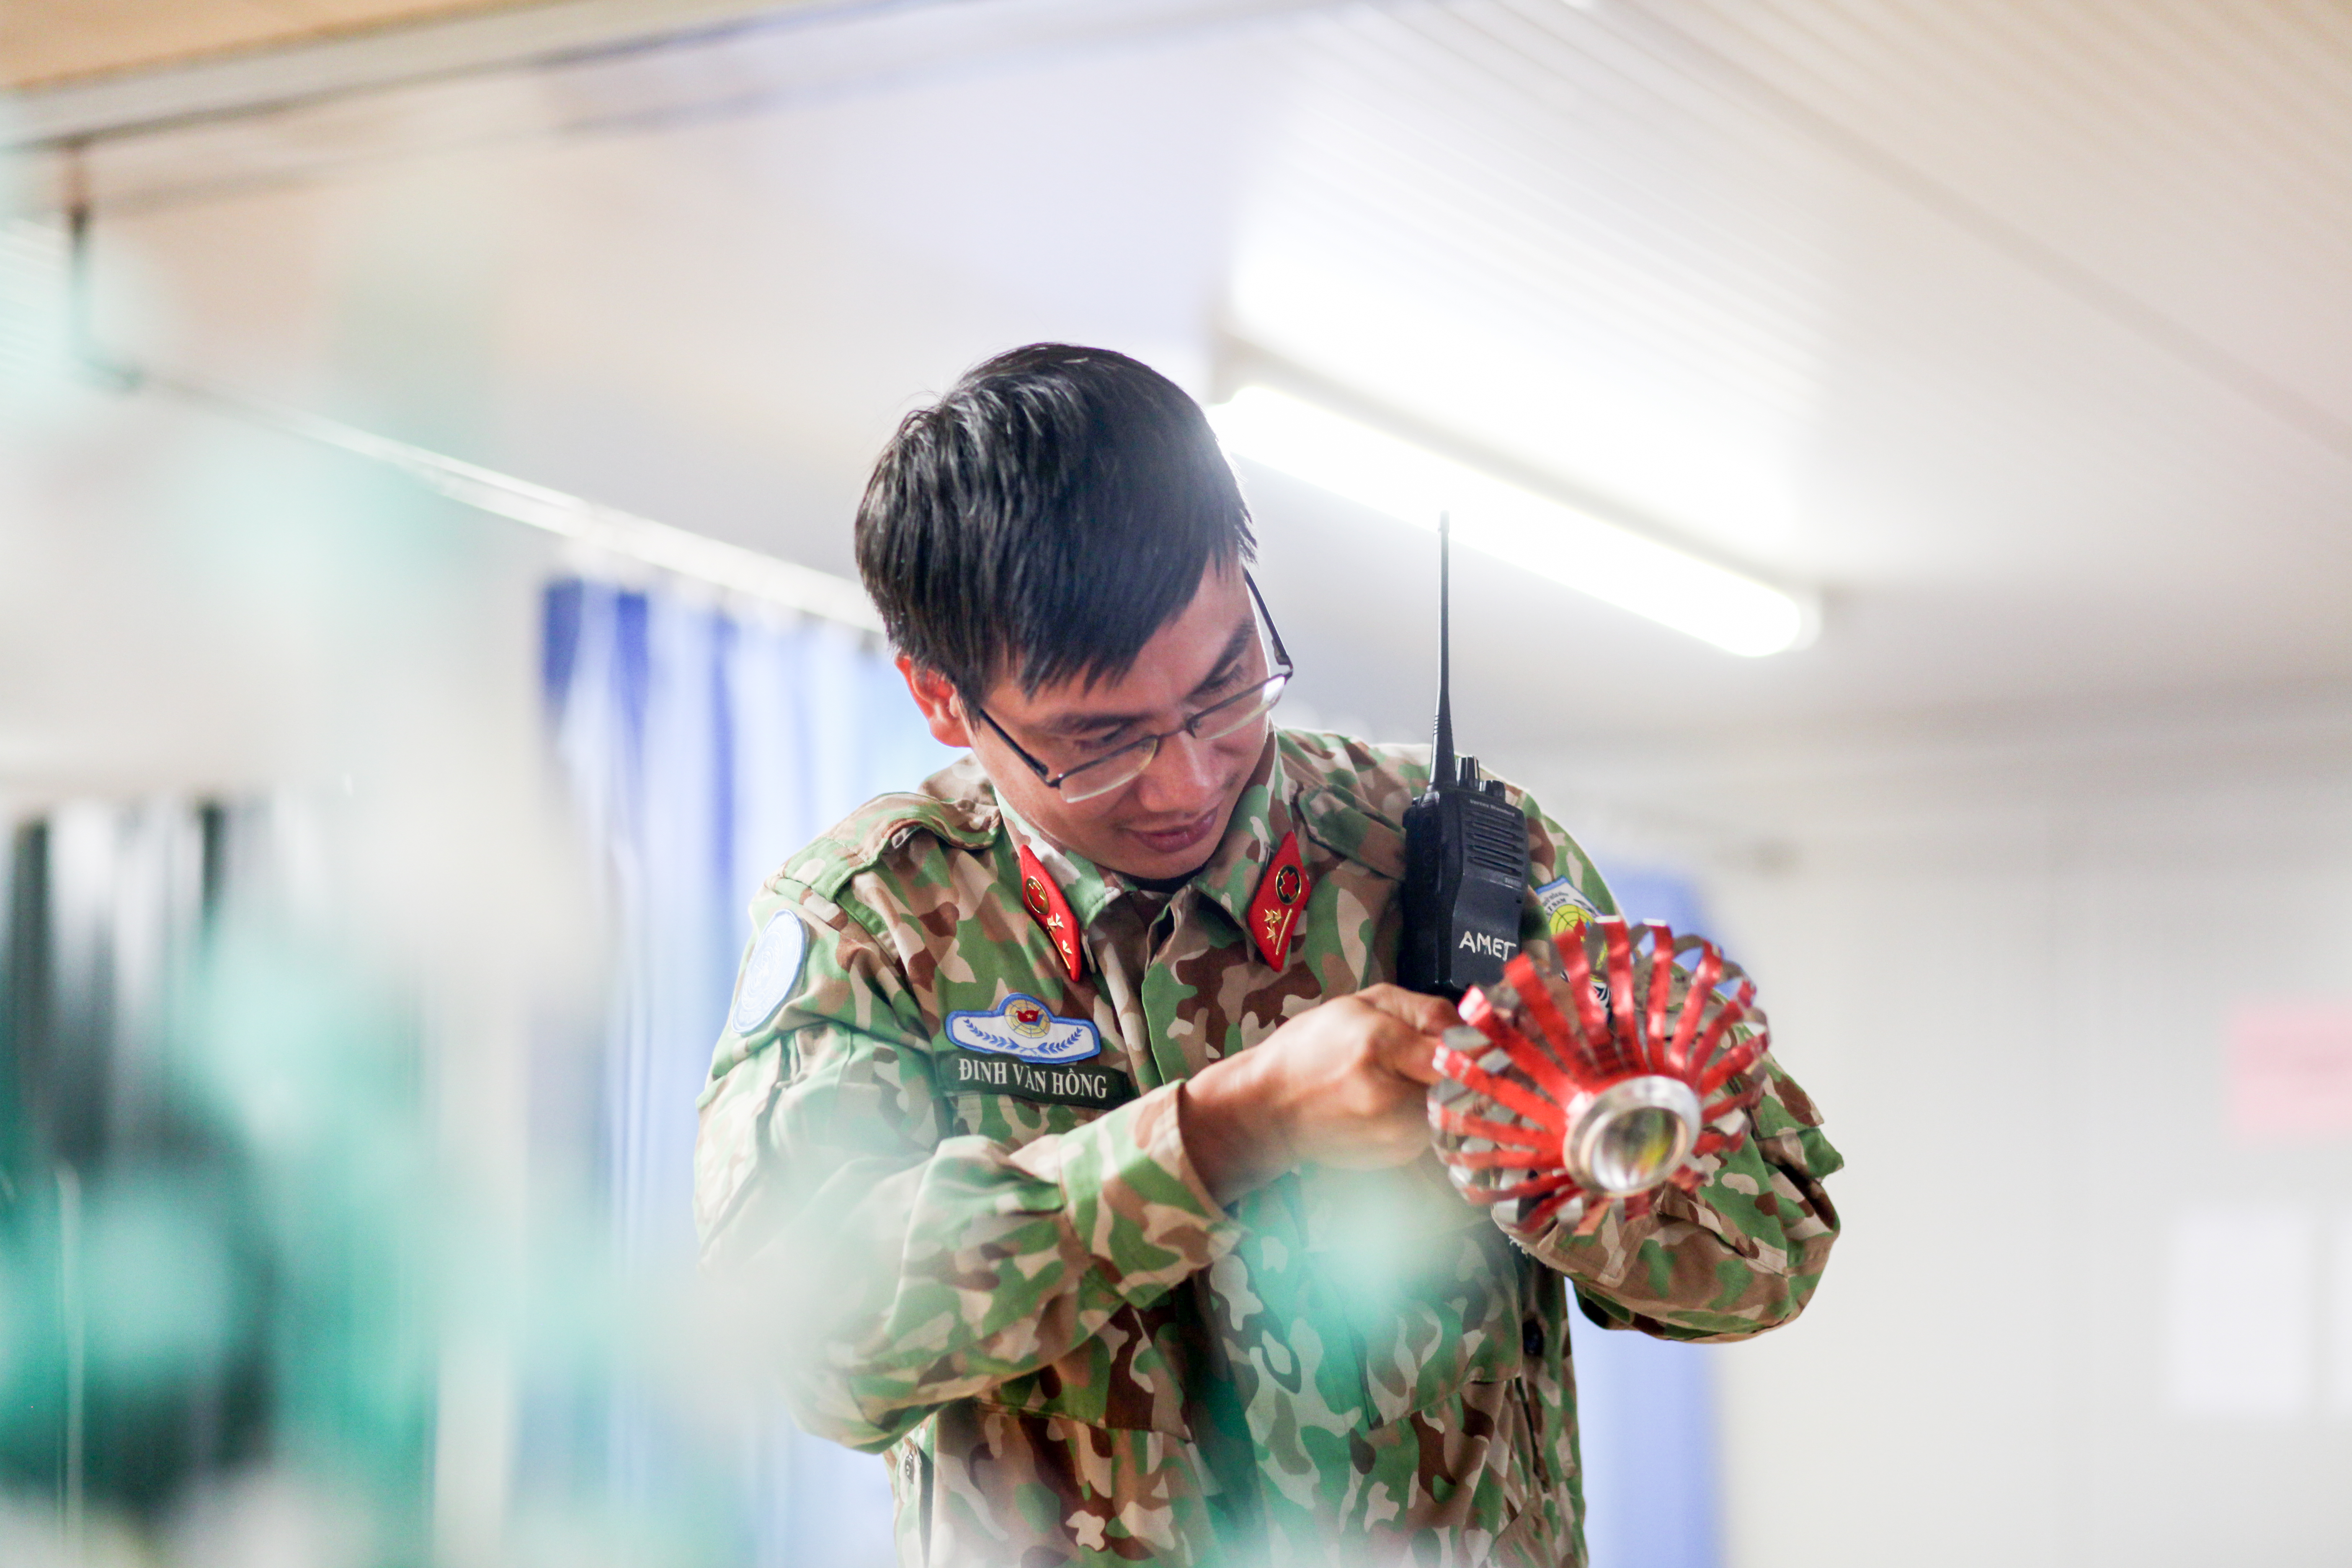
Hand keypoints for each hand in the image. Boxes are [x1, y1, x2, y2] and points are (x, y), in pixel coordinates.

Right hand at [1178, 984, 1461, 1203]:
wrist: (1268, 1108)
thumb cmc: (1311, 1048)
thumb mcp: (1362, 1004)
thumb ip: (1424, 1010)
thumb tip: (1473, 1029)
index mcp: (1379, 1047)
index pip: (1459, 1053)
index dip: (1475, 1046)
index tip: (1477, 1041)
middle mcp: (1390, 1098)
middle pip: (1461, 1083)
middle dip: (1456, 1068)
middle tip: (1428, 1055)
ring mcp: (1394, 1135)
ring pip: (1450, 1108)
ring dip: (1438, 1092)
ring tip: (1400, 1077)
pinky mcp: (1396, 1157)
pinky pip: (1431, 1128)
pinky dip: (1421, 1113)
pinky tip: (1389, 1101)